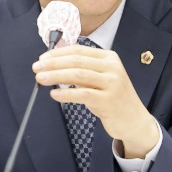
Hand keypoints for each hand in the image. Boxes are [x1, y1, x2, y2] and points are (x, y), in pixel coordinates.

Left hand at [32, 44, 158, 158]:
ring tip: (40, 79)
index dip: (58, 53)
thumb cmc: (112, 99)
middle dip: (53, 63)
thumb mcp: (100, 79)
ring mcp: (112, 83)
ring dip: (56, 76)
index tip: (42, 58)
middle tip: (36, 67)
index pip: (79, 51)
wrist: (134, 121)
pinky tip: (54, 94)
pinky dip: (66, 94)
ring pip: (78, 75)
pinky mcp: (109, 100)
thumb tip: (53, 63)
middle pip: (77, 61)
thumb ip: (83, 70)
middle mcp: (112, 67)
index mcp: (109, 57)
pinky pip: (83, 94)